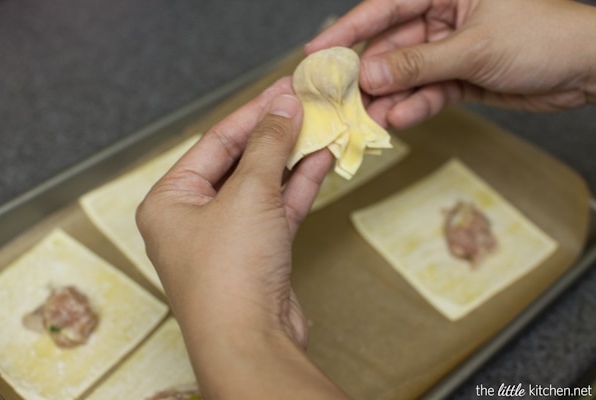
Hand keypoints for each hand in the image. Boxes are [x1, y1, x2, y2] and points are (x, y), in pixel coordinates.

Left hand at [136, 77, 348, 398]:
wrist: (250, 342)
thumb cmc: (229, 274)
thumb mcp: (248, 194)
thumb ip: (267, 146)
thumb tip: (282, 107)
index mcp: (170, 200)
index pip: (216, 142)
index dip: (253, 113)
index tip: (284, 90)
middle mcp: (193, 218)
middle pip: (239, 161)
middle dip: (274, 135)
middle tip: (305, 105)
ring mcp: (226, 237)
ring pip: (262, 186)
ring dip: (291, 158)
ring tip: (320, 128)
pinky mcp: (256, 254)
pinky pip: (277, 210)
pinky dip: (298, 186)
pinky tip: (320, 161)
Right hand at [306, 0, 595, 127]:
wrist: (588, 70)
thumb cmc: (544, 36)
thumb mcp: (473, 47)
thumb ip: (419, 64)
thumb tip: (370, 75)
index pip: (385, 7)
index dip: (348, 30)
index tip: (317, 52)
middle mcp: (443, 16)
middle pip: (391, 47)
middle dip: (370, 76)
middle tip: (345, 101)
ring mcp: (450, 49)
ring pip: (407, 75)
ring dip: (390, 98)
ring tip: (372, 118)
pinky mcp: (459, 77)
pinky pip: (427, 92)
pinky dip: (415, 107)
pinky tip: (401, 119)